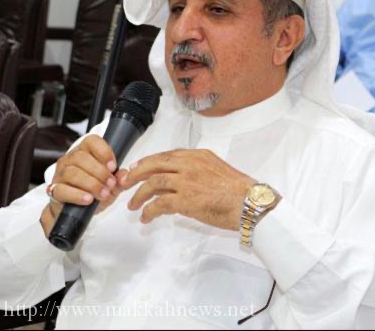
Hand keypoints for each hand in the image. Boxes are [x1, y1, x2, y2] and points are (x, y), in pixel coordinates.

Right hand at [40, 135, 127, 237]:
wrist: (77, 211)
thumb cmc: (94, 192)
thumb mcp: (111, 186)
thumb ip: (119, 179)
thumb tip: (124, 174)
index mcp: (84, 152)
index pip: (91, 141)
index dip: (103, 152)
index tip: (113, 166)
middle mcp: (70, 160)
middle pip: (81, 157)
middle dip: (100, 172)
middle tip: (111, 184)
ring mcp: (60, 174)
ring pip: (72, 172)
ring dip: (91, 184)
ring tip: (103, 193)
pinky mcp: (54, 190)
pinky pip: (61, 190)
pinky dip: (77, 195)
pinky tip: (88, 199)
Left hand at [122, 149, 255, 230]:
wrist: (249, 202)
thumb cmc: (237, 190)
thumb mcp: (216, 170)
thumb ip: (196, 170)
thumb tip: (179, 181)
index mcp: (197, 155)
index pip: (166, 155)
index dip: (148, 162)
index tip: (137, 169)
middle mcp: (189, 164)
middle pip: (154, 164)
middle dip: (136, 174)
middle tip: (125, 183)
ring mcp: (186, 180)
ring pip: (153, 183)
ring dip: (139, 194)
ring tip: (132, 205)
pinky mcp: (186, 199)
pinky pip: (159, 204)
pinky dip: (149, 211)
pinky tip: (146, 217)